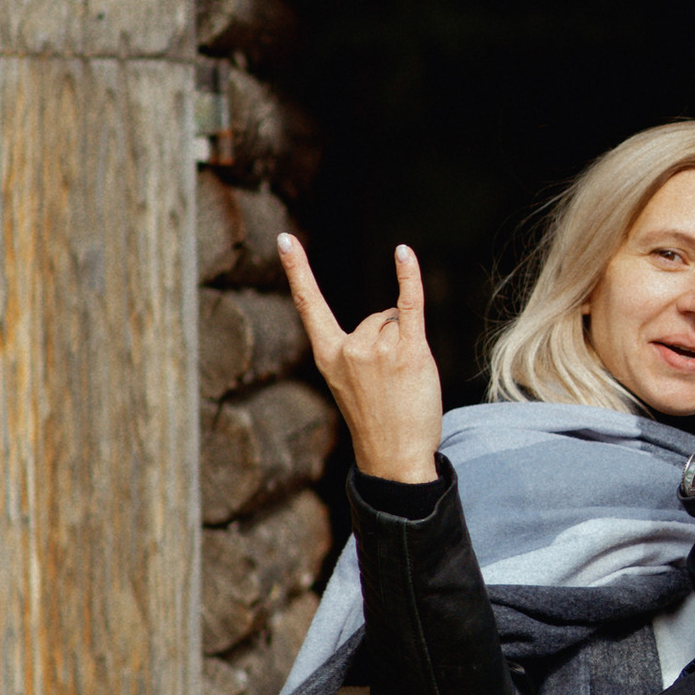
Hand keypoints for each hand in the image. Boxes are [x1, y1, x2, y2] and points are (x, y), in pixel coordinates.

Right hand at [279, 233, 443, 483]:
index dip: (297, 269)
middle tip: (392, 384)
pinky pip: (409, 303)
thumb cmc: (378, 421)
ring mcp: (378, 349)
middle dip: (390, 340)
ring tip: (406, 381)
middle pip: (376, 317)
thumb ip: (359, 349)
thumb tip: (391, 313)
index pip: (309, 304)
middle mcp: (349, 348)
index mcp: (327, 355)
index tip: (284, 238)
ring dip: (407, 343)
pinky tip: (402, 253)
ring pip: (396, 321)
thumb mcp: (352, 384)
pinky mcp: (409, 350)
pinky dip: (408, 276)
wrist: (396, 456)